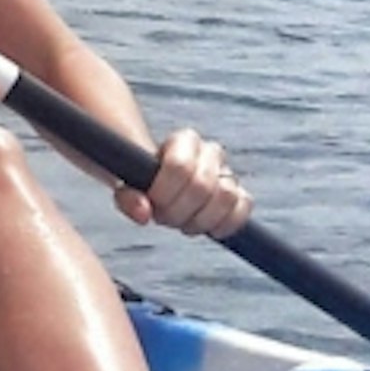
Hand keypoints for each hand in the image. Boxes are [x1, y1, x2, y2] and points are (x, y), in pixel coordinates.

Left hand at [119, 126, 245, 239]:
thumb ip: (128, 195)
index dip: (164, 192)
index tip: (152, 202)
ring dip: (201, 220)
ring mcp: (228, 173)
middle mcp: (210, 152)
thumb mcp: (124, 181)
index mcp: (184, 140)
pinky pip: (245, 206)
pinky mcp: (239, 194)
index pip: (180, 166)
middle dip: (179, 211)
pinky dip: (229, 223)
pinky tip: (211, 230)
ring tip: (184, 224)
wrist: (161, 181)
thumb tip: (143, 213)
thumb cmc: (140, 178)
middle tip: (164, 217)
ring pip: (227, 197)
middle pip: (202, 186)